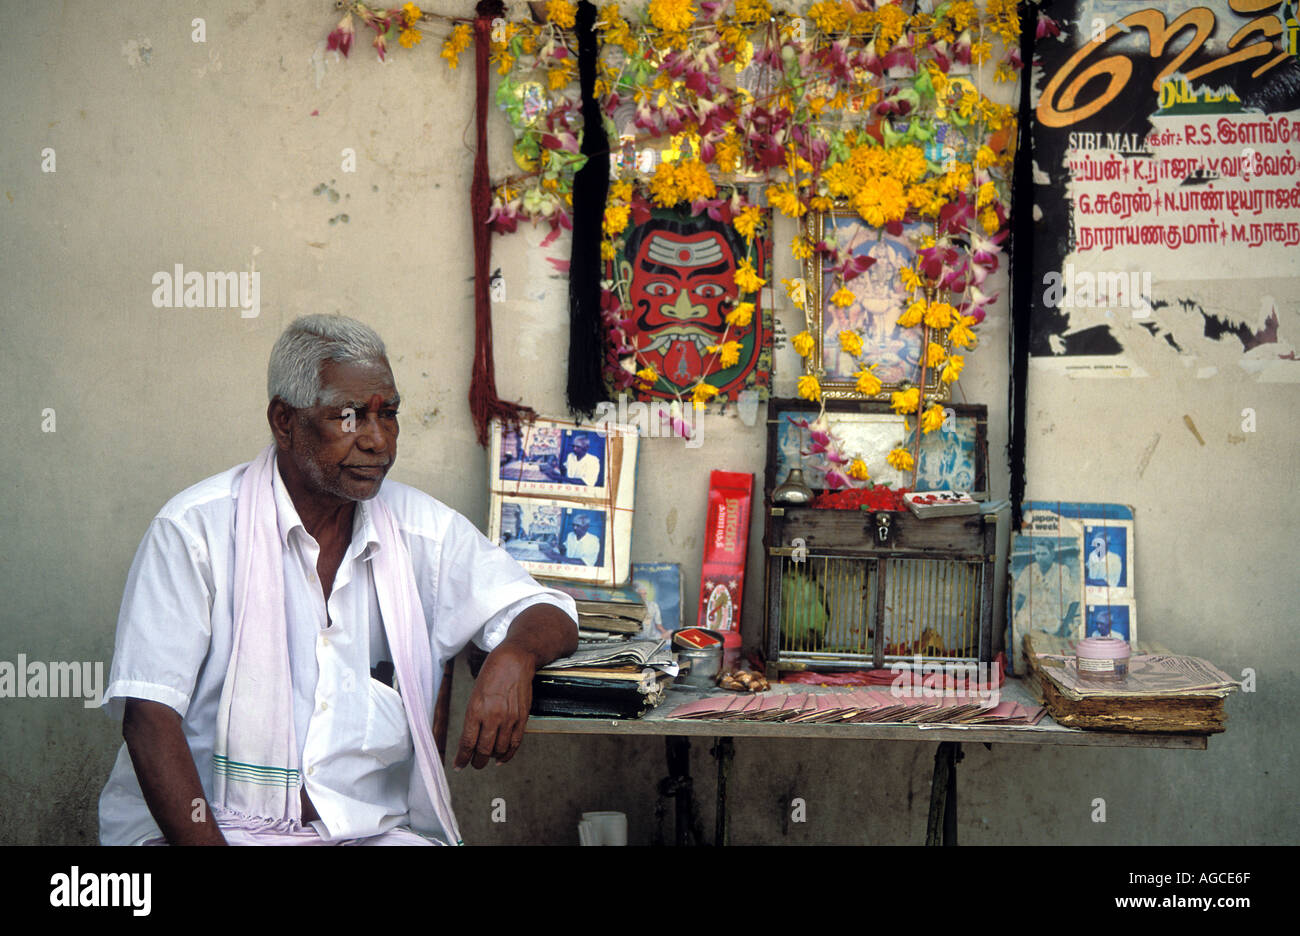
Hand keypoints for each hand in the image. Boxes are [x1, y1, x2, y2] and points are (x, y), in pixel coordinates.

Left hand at [455, 644, 535, 769]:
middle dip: (477, 762)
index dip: (462, 758)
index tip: (459, 765)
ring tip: (487, 759)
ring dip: (491, 758)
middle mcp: (492, 717)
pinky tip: (502, 758)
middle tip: (473, 765)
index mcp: (476, 710)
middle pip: (483, 750)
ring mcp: (509, 719)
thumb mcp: (475, 695)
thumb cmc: (492, 674)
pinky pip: (515, 743)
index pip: (467, 743)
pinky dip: (508, 754)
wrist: (514, 661)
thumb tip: (471, 739)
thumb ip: (473, 717)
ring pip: (499, 750)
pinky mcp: (522, 718)